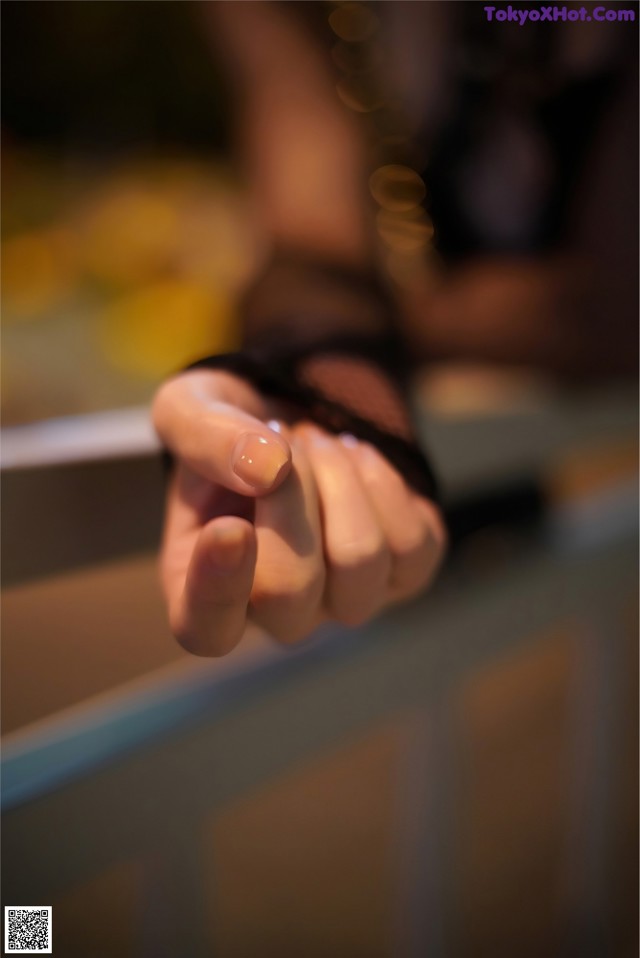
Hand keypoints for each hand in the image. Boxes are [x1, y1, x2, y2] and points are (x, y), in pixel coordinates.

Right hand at [152, 368, 445, 656]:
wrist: (296, 420)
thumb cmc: (227, 431)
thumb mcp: (190, 408)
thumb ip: (203, 435)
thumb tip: (265, 468)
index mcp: (202, 588)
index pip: (206, 629)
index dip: (218, 591)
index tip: (230, 528)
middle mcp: (276, 613)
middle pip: (290, 590)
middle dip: (289, 493)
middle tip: (278, 434)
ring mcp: (344, 601)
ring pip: (359, 560)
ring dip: (337, 477)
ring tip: (314, 442)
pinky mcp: (405, 576)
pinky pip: (412, 545)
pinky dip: (381, 481)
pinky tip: (354, 458)